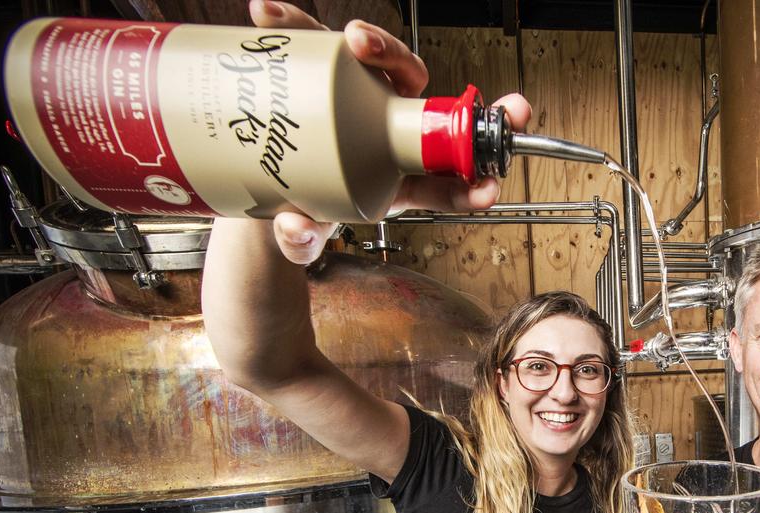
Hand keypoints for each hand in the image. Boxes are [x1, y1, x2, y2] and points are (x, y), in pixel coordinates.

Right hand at [247, 0, 531, 263]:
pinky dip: (297, 23)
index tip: (486, 190)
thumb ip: (302, 242)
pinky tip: (273, 16)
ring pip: (386, 60)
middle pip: (433, 107)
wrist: (276, 179)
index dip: (471, 182)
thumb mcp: (308, 232)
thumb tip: (295, 230)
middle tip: (486, 105)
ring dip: (377, 43)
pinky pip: (324, 40)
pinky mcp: (332, 69)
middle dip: (466, 106)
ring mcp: (365, 94)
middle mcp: (391, 127)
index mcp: (402, 172)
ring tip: (353, 39)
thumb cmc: (310, 204)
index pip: (446, 176)